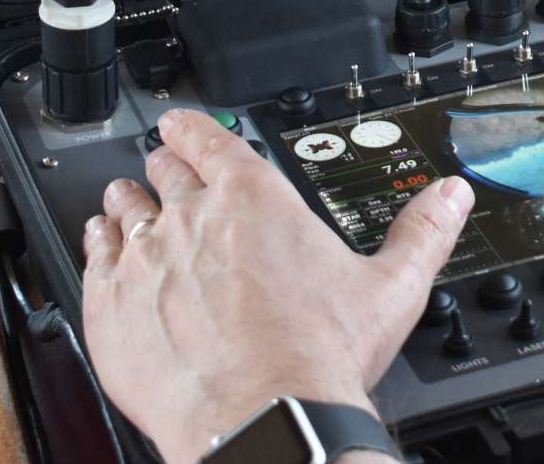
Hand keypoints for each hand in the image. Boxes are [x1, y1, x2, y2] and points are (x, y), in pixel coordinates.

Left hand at [81, 108, 472, 462]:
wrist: (261, 419)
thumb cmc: (316, 356)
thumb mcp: (391, 287)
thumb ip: (423, 232)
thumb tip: (448, 199)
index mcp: (254, 198)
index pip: (209, 140)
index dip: (191, 127)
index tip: (182, 124)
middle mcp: (192, 217)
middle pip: (165, 172)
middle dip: (165, 165)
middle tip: (165, 166)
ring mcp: (145, 259)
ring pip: (124, 209)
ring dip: (127, 200)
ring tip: (125, 200)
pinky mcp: (111, 305)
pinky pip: (94, 257)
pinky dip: (96, 244)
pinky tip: (100, 245)